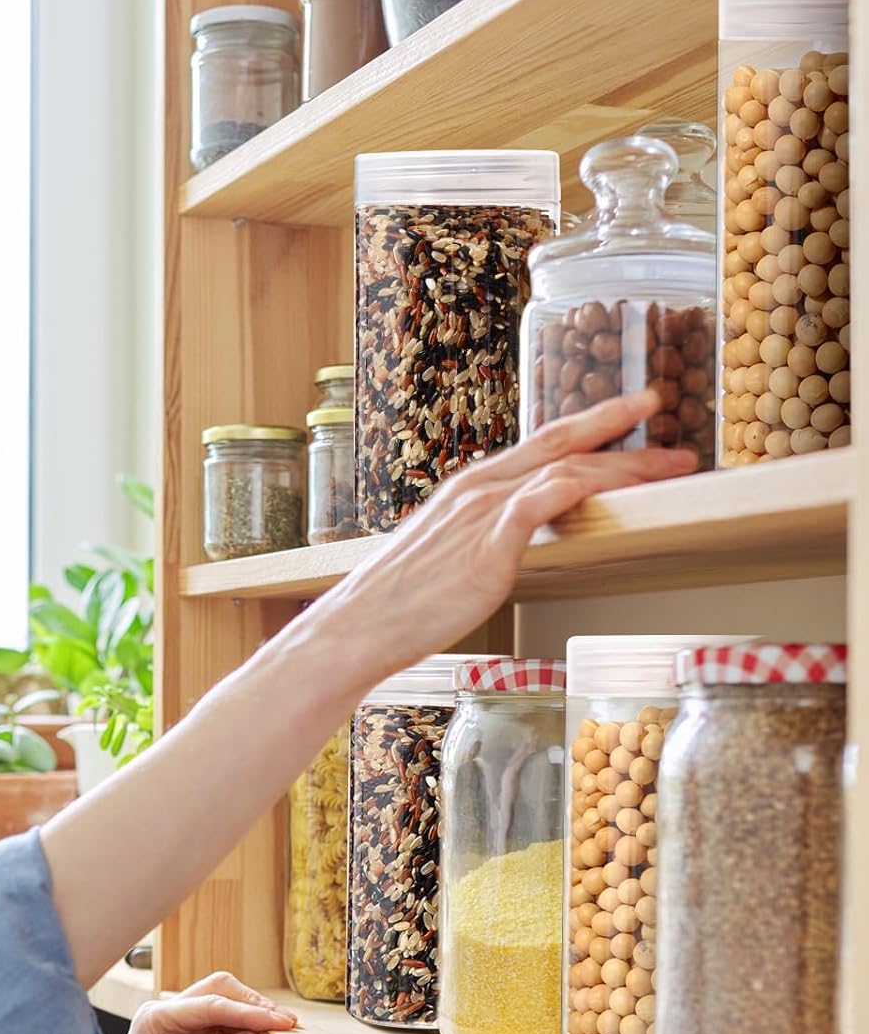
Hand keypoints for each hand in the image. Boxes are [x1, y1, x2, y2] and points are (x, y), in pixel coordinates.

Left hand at [76, 972, 296, 1033]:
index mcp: (155, 1019)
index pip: (210, 1005)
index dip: (249, 1012)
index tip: (279, 1021)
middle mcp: (165, 1014)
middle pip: (218, 991)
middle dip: (252, 1004)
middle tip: (284, 1024)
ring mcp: (176, 1024)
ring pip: (222, 1003)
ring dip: (249, 1015)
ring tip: (277, 1031)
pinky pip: (220, 1023)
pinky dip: (242, 1028)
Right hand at [334, 390, 697, 666]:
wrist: (360, 626)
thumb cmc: (395, 606)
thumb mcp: (442, 561)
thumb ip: (479, 545)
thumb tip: (506, 553)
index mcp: (468, 490)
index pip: (538, 446)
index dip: (585, 425)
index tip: (625, 414)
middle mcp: (479, 489)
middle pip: (561, 443)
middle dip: (618, 424)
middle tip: (662, 407)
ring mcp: (484, 512)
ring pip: (569, 470)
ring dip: (627, 464)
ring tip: (672, 465)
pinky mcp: (490, 542)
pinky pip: (547, 500)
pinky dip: (586, 486)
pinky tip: (617, 487)